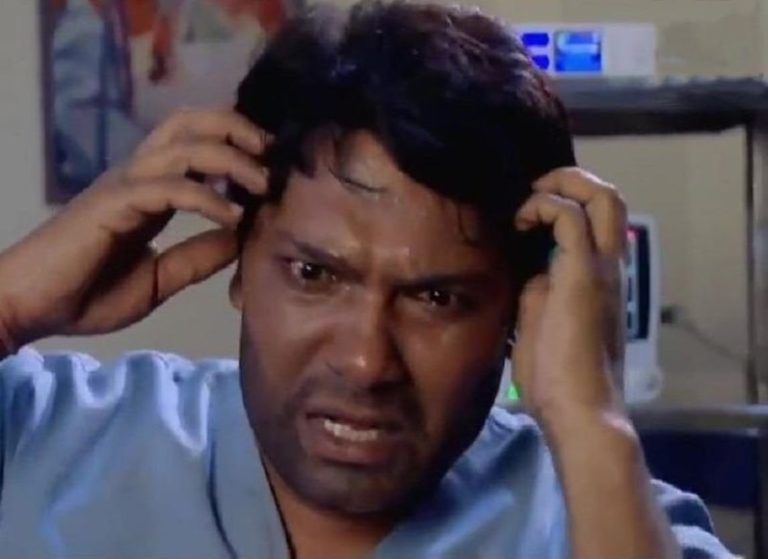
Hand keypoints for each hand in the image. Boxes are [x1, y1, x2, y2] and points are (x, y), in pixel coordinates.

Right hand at [0, 109, 267, 349]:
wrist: (31, 309)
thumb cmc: (86, 295)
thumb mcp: (160, 278)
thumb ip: (197, 257)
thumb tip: (240, 239)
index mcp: (150, 191)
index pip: (195, 144)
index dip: (235, 144)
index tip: (271, 164)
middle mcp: (138, 177)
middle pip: (189, 123)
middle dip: (236, 127)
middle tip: (273, 151)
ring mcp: (123, 186)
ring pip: (183, 146)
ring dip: (231, 158)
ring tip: (263, 183)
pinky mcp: (112, 204)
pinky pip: (168, 188)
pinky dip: (206, 197)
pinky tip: (232, 216)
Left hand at [511, 167, 626, 427]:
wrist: (578, 410)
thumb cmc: (556, 378)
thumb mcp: (540, 324)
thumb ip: (539, 293)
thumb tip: (529, 274)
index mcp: (598, 279)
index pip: (596, 221)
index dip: (565, 202)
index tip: (527, 212)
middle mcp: (608, 267)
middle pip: (610, 198)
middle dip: (571, 180)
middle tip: (535, 192)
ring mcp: (600, 269)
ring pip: (602, 197)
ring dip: (561, 186)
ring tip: (528, 204)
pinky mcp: (582, 275)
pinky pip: (570, 218)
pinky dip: (544, 206)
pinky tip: (521, 222)